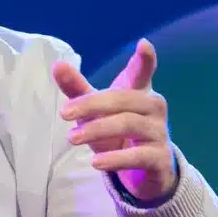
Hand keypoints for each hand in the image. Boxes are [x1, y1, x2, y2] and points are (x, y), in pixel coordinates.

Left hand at [54, 39, 175, 202]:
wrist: (142, 172)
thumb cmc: (118, 134)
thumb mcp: (95, 112)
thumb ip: (78, 90)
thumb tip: (57, 65)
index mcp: (139, 92)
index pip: (142, 73)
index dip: (144, 60)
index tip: (143, 44)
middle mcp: (153, 108)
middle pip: (124, 99)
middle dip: (92, 104)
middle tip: (64, 113)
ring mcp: (159, 133)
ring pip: (129, 124)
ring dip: (98, 130)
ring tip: (73, 138)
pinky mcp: (160, 159)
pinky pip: (139, 156)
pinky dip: (116, 159)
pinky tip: (96, 163)